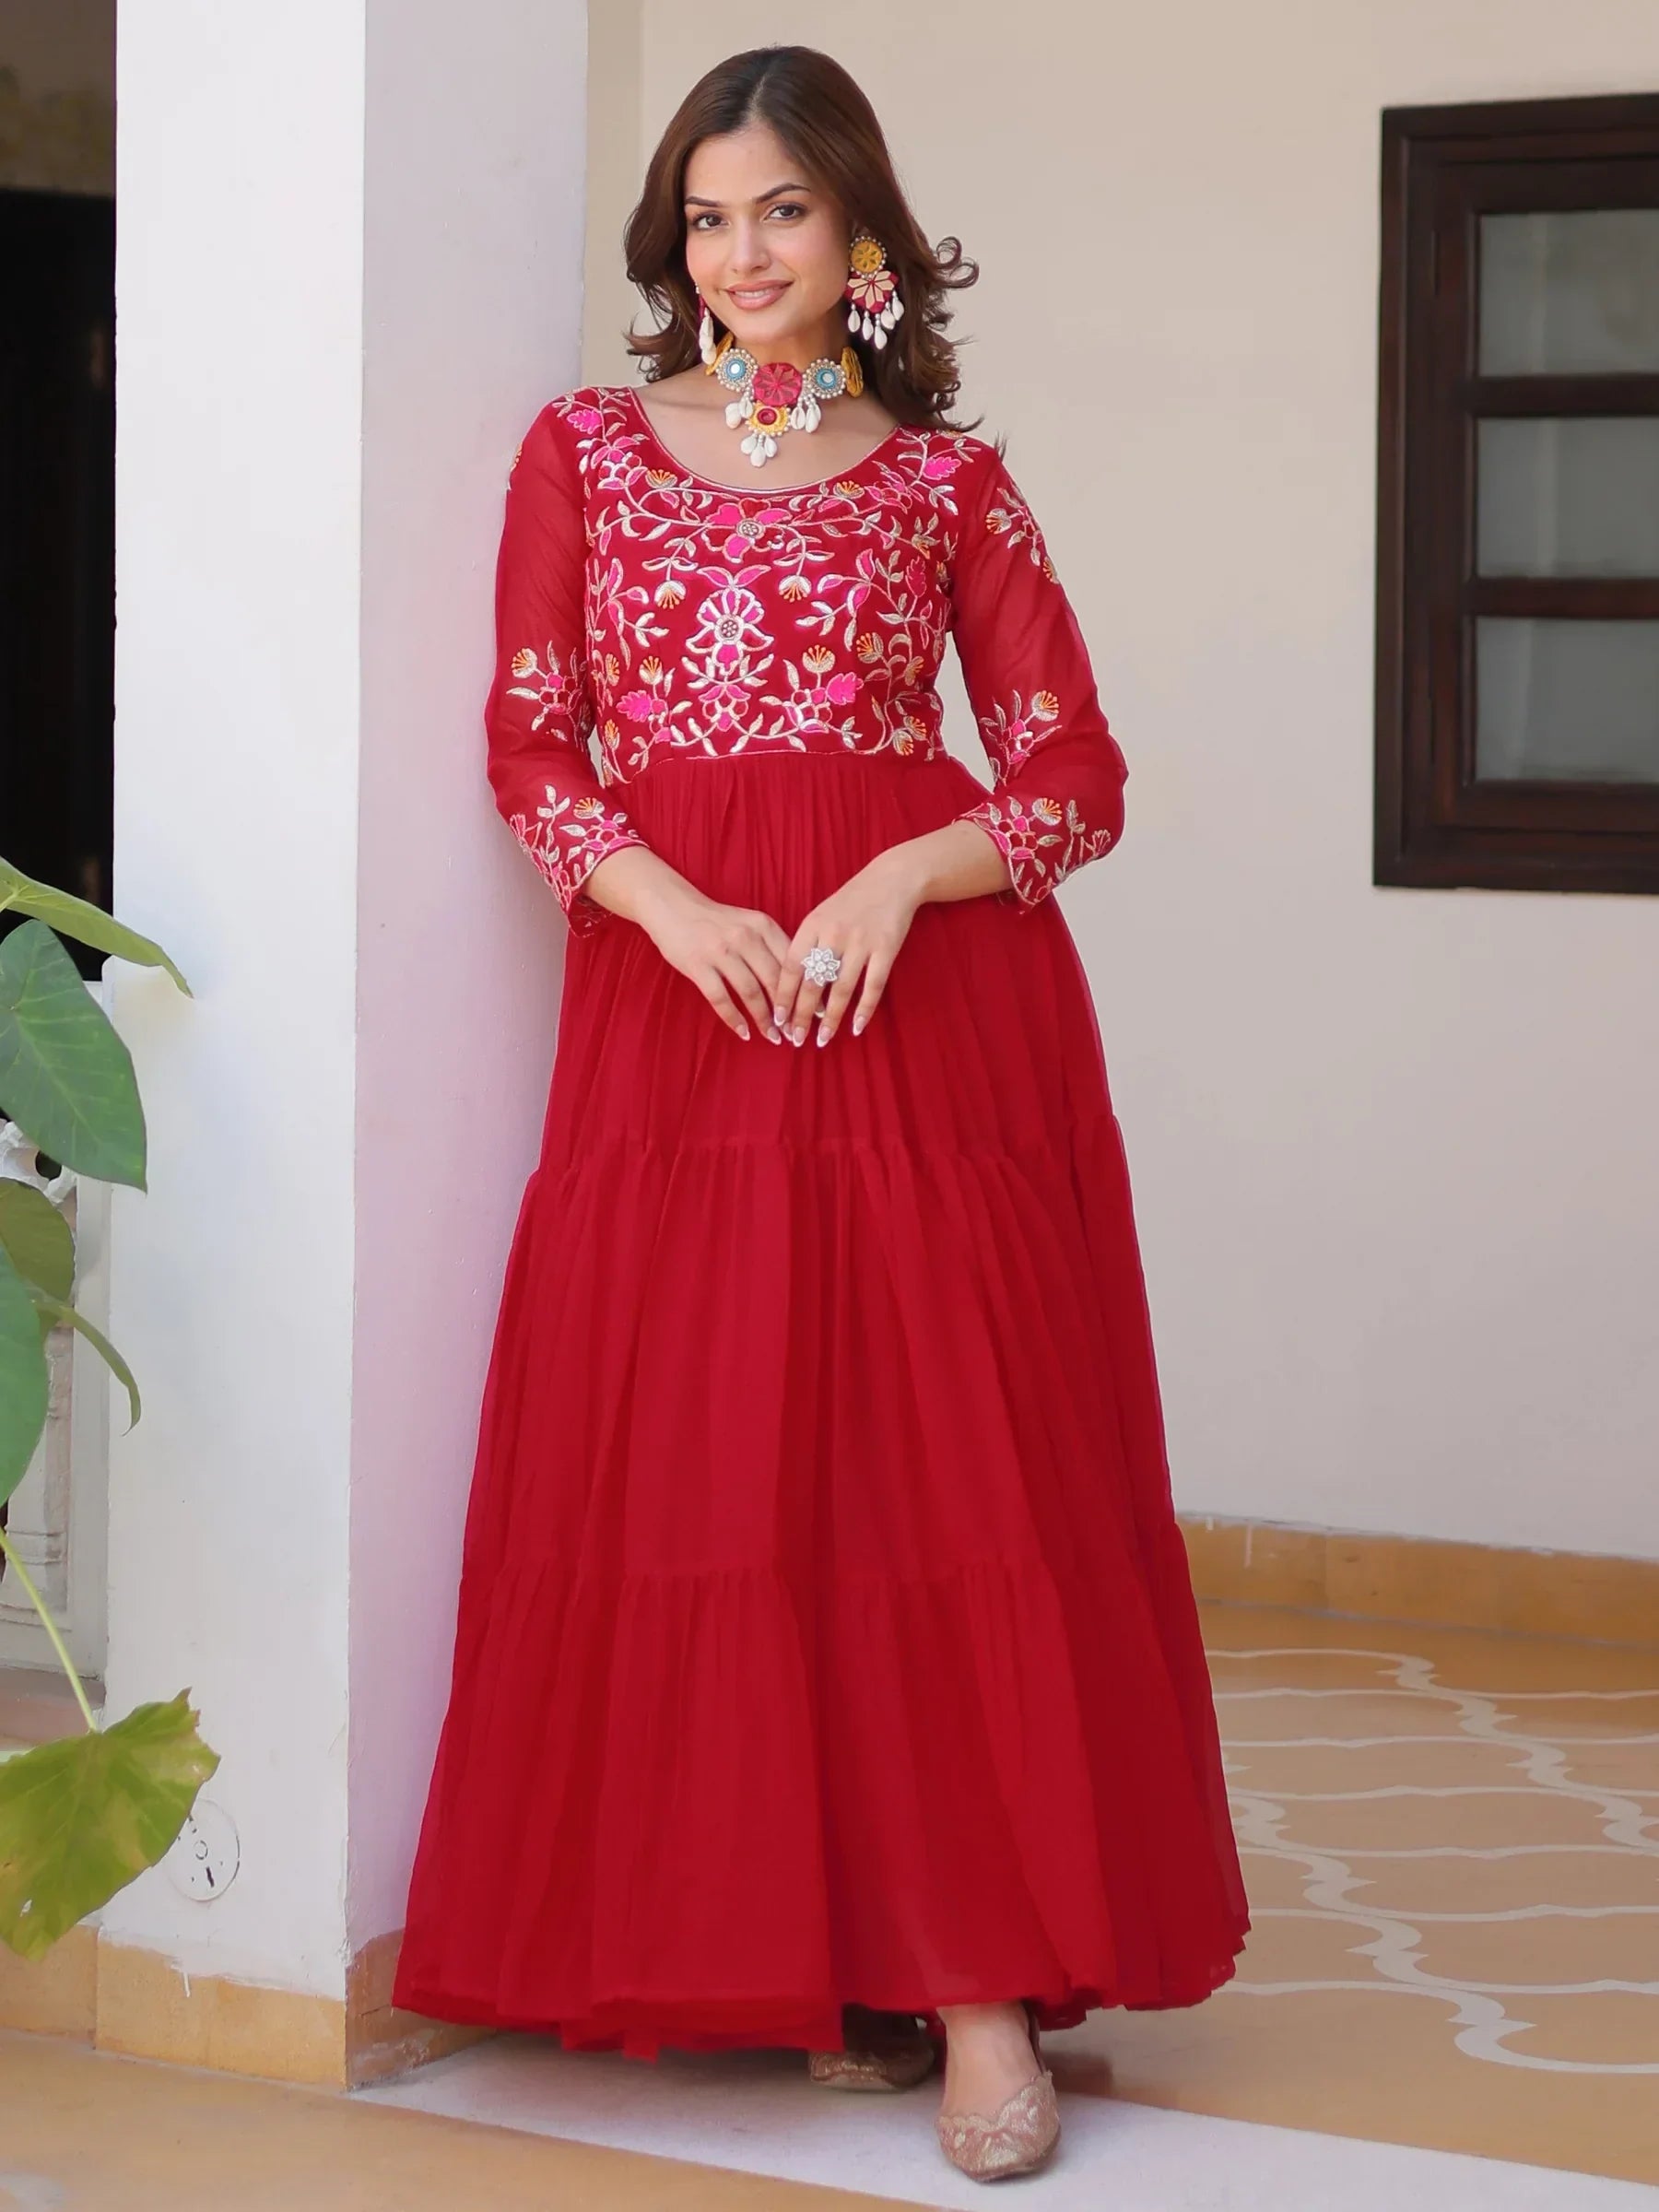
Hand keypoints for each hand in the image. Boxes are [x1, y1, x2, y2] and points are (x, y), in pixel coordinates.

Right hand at [637, 881, 793, 1042]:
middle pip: (775, 980)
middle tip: (796, 1032)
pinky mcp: (698, 965)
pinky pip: (721, 998)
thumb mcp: (750, 925)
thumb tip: (797, 983)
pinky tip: (744, 1032)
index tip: (816, 1013)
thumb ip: (771, 947)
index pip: (792, 962)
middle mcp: (745, 937)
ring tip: (773, 1037)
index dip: (805, 990)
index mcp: (763, 926)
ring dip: (764, 1019)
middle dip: (788, 1011)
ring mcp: (720, 951)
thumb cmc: (717, 922)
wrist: (673, 907)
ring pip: (750, 992)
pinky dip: (734, 1019)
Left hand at [774, 848, 924, 1046]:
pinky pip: (873, 986)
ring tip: (822, 1039)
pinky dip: (864, 1009)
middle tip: (795, 1039)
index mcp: (812, 925)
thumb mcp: (821, 915)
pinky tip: (855, 1027)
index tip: (777, 1019)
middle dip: (802, 1015)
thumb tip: (792, 986)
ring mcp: (861, 942)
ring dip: (831, 1019)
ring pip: (841, 989)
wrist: (892, 879)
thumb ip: (807, 945)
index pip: (791, 967)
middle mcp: (834, 934)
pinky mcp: (886, 948)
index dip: (782, 996)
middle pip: (813, 982)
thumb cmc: (851, 901)